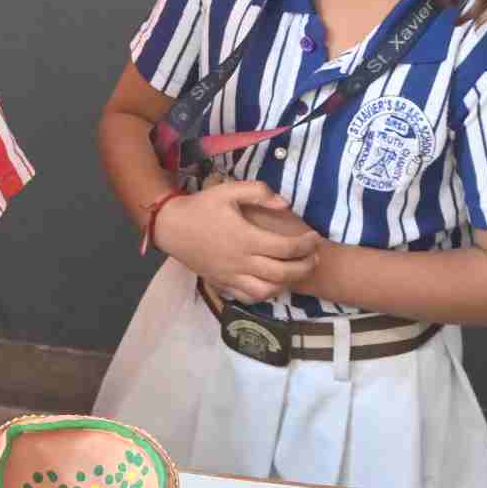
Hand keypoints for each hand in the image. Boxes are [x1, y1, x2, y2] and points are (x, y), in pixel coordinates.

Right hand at [159, 180, 317, 303]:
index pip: (287, 247)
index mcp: (246, 237)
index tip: (315, 238)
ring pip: (268, 290)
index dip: (306, 245)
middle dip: (305, 267)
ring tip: (296, 271)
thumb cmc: (202, 206)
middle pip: (283, 272)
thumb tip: (285, 204)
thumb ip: (259, 193)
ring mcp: (231, 276)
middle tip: (314, 258)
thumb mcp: (229, 190)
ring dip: (287, 283)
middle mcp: (241, 261)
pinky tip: (272, 283)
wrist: (171, 227)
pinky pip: (249, 297)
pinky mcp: (223, 284)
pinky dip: (265, 293)